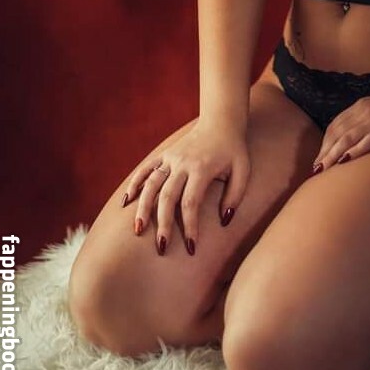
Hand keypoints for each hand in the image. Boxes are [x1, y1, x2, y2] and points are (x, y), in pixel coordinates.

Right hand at [120, 118, 250, 255]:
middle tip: (161, 247)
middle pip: (167, 197)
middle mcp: (182, 163)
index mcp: (202, 168)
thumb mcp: (243, 170)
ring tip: (138, 230)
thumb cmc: (234, 151)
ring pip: (151, 184)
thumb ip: (235, 196)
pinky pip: (145, 169)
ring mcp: (170, 158)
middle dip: (163, 224)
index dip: (189, 227)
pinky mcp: (164, 155)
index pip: (191, 203)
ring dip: (143, 207)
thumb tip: (224, 221)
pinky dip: (134, 184)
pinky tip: (126, 203)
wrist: (221, 122)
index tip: (190, 247)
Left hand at [311, 86, 369, 172]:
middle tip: (315, 171)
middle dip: (324, 152)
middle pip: (337, 133)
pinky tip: (345, 162)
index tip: (319, 160)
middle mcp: (366, 110)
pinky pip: (368, 140)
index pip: (335, 125)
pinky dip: (354, 151)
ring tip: (323, 171)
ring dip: (332, 155)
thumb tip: (357, 139)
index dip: (325, 143)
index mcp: (363, 105)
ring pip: (347, 138)